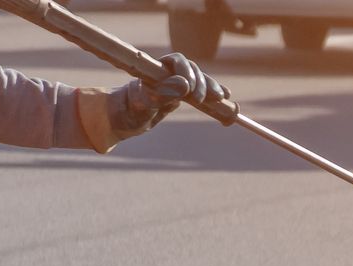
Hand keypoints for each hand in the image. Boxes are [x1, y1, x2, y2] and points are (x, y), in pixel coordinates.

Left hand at [107, 53, 237, 136]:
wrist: (126, 118)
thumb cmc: (131, 109)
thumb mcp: (145, 104)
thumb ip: (163, 93)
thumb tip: (184, 85)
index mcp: (157, 68)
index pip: (178, 61)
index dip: (187, 71)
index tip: (189, 89)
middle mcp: (169, 72)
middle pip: (192, 70)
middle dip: (201, 83)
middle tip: (200, 101)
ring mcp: (177, 82)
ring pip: (200, 79)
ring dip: (211, 87)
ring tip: (221, 98)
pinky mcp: (184, 94)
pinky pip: (202, 91)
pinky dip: (213, 94)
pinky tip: (226, 98)